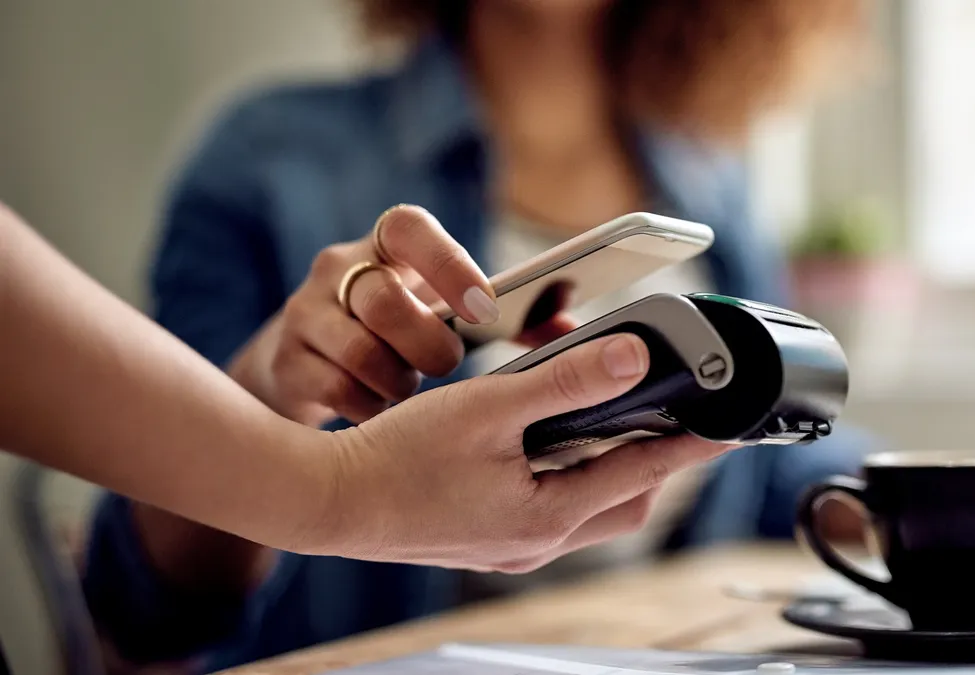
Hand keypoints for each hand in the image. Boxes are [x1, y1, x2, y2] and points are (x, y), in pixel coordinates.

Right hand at [227, 205, 574, 426]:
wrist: (311, 367)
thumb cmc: (403, 336)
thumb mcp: (451, 314)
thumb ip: (519, 320)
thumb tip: (589, 336)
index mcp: (390, 248)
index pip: (406, 227)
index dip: (446, 263)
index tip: (483, 306)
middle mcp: (341, 272)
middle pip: (380, 298)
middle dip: (424, 342)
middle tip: (449, 366)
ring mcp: (306, 315)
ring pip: (354, 347)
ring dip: (395, 381)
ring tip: (412, 396)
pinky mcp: (286, 362)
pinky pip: (331, 389)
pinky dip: (366, 408)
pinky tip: (380, 417)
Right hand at [307, 333, 735, 570]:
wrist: (326, 502)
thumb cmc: (395, 460)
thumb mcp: (488, 409)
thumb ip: (566, 382)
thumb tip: (635, 360)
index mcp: (547, 515)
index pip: (644, 473)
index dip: (691, 445)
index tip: (728, 427)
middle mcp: (536, 542)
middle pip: (623, 501)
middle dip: (653, 461)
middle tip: (667, 418)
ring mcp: (511, 547)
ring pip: (588, 509)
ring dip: (607, 468)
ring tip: (608, 422)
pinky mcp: (488, 539)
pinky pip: (552, 512)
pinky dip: (567, 478)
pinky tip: (545, 447)